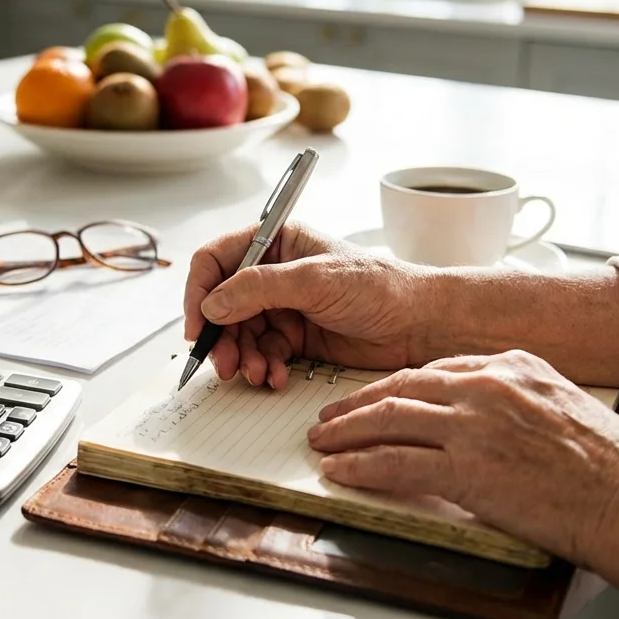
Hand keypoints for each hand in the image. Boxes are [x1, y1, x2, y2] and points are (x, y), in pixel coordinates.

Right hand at [184, 222, 427, 388]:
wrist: (419, 324)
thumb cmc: (380, 287)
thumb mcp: (314, 280)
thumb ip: (259, 288)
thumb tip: (213, 304)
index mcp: (276, 242)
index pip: (217, 260)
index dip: (201, 292)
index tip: (199, 325)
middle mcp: (274, 273)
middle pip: (223, 304)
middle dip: (222, 337)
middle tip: (224, 364)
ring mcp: (283, 306)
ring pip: (240, 334)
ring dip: (242, 357)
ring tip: (255, 374)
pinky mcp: (296, 337)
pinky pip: (263, 353)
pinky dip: (264, 368)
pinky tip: (275, 377)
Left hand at [307, 349, 618, 565]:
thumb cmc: (611, 464)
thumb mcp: (564, 403)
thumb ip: (521, 397)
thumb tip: (492, 411)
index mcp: (512, 365)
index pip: (435, 369)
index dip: (396, 386)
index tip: (376, 397)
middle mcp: (486, 386)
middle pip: (401, 387)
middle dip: (358, 404)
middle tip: (332, 417)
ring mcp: (472, 425)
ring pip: (388, 419)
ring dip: (346, 432)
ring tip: (323, 442)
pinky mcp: (465, 469)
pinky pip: (394, 463)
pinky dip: (359, 466)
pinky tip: (340, 471)